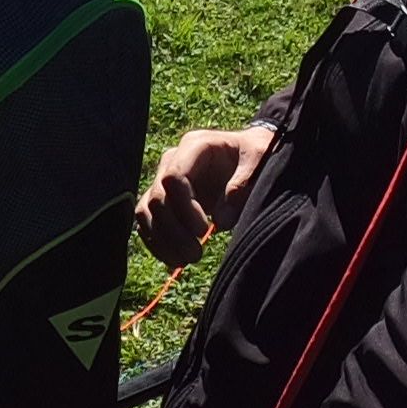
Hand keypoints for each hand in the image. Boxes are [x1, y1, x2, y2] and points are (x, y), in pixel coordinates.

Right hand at [138, 123, 276, 265]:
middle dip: (174, 232)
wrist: (248, 155)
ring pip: (146, 212)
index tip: (204, 231)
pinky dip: (156, 243)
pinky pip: (146, 221)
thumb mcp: (260, 159)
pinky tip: (174, 261)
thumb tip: (220, 221)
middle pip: (157, 199)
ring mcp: (163, 179)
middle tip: (197, 255)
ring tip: (185, 261)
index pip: (174, 177)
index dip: (185, 209)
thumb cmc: (255, 154)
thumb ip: (244, 185)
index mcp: (195, 146)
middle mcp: (172, 160)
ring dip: (162, 241)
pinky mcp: (163, 198)